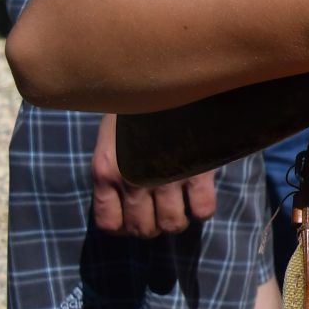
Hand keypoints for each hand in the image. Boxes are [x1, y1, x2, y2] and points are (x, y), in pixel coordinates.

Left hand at [91, 113, 217, 237]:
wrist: (167, 78)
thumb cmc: (137, 109)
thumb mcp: (111, 139)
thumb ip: (114, 169)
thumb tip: (123, 203)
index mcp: (105, 172)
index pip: (109, 224)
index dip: (124, 227)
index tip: (134, 216)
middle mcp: (131, 181)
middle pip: (143, 230)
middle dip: (154, 226)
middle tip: (160, 211)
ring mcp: (165, 178)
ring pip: (173, 224)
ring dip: (178, 220)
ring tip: (180, 205)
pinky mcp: (196, 171)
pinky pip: (203, 210)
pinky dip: (203, 209)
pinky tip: (199, 195)